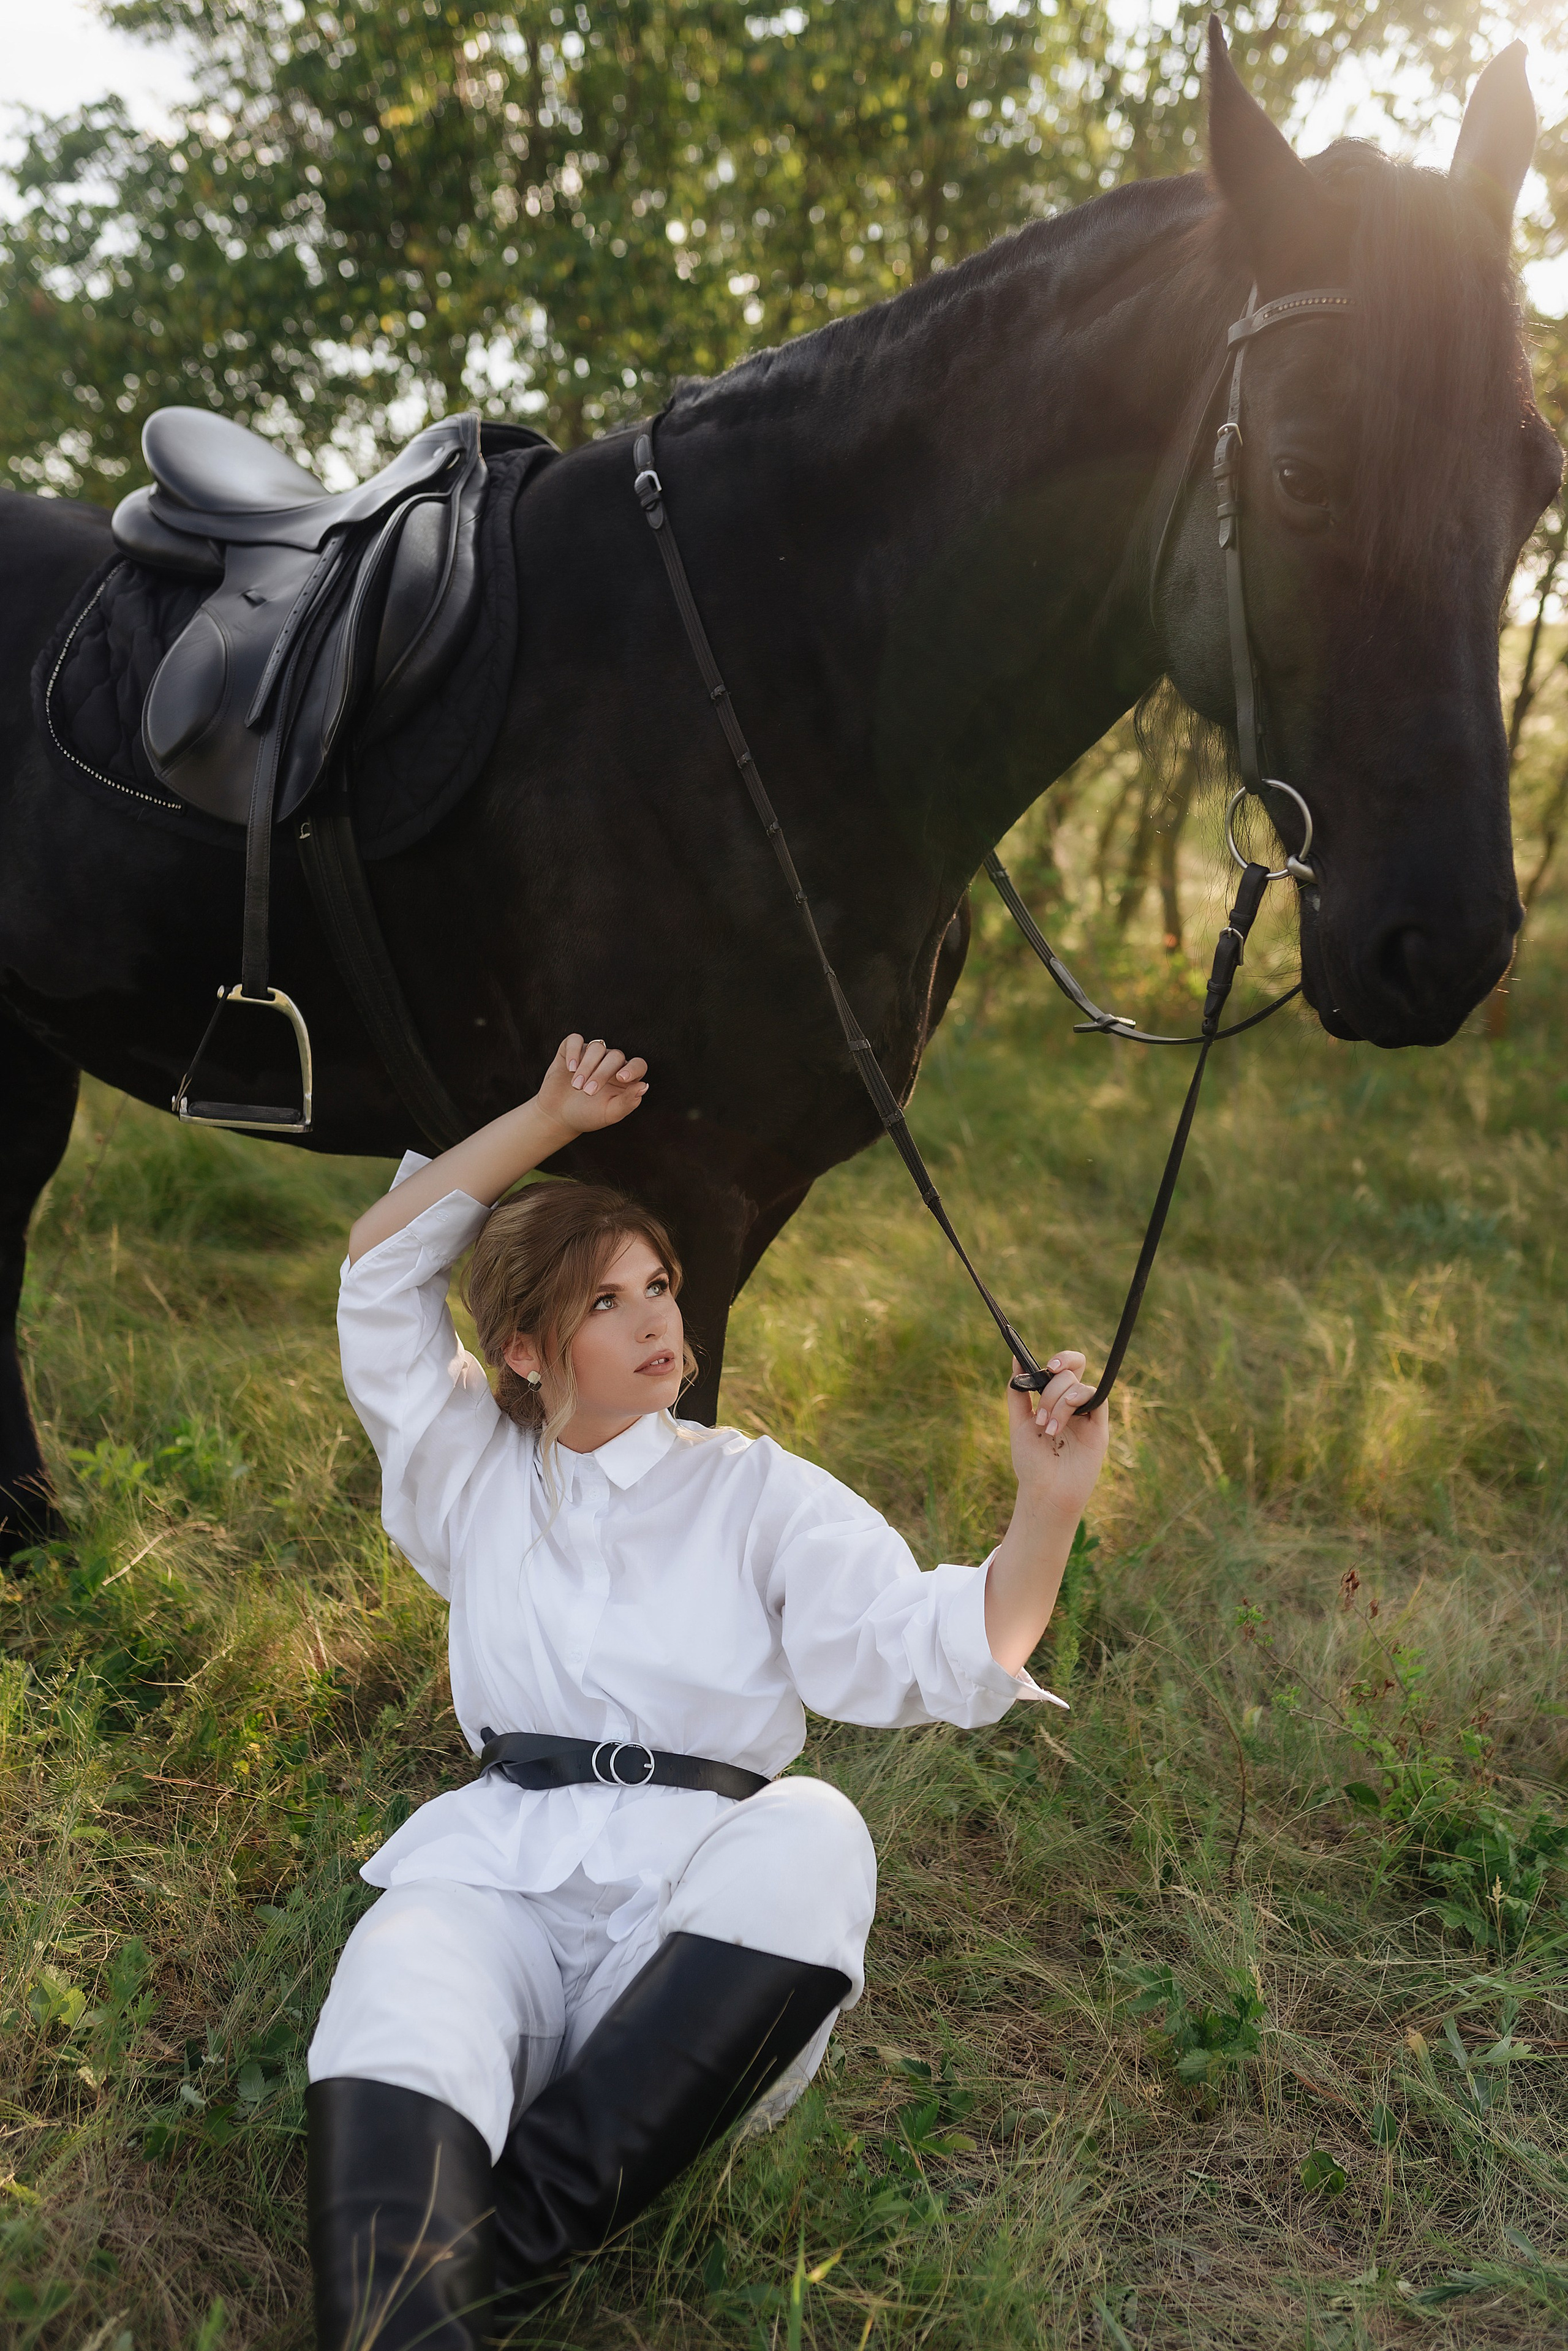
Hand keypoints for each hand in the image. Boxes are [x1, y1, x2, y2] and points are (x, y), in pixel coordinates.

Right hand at [535, 1034, 648, 1137]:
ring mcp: (591, 1054)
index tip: (621, 1078)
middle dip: (601, 1074)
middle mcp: (611, 1063)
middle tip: (588, 1092)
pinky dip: (574, 1052)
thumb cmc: (587, 1115)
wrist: (558, 1116)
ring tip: (577, 1087)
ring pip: (596, 1048)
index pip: (638, 1065)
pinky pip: (575, 1040)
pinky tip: (570, 1068)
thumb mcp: (609, 1113)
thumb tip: (644, 1086)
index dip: (633, 1068)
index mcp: (625, 1078)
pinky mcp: (571, 1049)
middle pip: (615, 1056)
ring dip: (586, 1067)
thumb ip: (628, 1102)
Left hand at [1008, 1352, 1108, 1524]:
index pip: (1065, 1368)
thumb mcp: (1018, 1422)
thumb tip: (1016, 1357)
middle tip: (1040, 1416)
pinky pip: (1098, 1399)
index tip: (1047, 1367)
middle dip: (1051, 1388)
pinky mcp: (1099, 1429)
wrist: (1044, 1492)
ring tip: (1048, 1430)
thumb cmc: (1031, 1462)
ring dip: (1058, 1402)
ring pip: (1079, 1385)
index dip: (1061, 1359)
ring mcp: (1087, 1416)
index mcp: (1055, 1400)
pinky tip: (1062, 1423)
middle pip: (1072, 1372)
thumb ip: (1018, 1392)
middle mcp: (1073, 1405)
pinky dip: (1078, 1401)